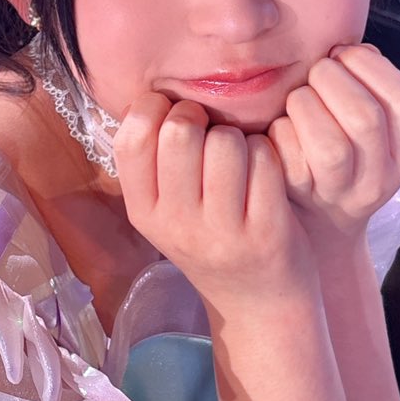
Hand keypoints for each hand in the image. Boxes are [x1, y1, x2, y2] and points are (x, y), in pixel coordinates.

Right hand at [113, 93, 316, 310]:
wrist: (259, 306)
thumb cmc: (212, 241)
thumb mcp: (167, 213)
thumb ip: (154, 163)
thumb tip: (152, 94)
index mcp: (144, 213)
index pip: (131, 137)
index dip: (156, 109)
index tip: (175, 118)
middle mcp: (176, 225)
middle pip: (180, 131)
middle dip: (201, 118)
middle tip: (212, 135)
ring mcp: (221, 232)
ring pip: (226, 141)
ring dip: (239, 137)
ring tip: (241, 159)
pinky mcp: (265, 232)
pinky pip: (264, 159)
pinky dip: (269, 153)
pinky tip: (265, 172)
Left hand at [267, 44, 399, 248]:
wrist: (311, 221)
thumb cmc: (334, 147)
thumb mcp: (362, 122)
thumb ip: (365, 84)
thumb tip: (349, 51)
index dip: (373, 67)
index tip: (344, 54)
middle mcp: (379, 177)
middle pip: (365, 118)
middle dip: (332, 79)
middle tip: (316, 73)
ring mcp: (342, 193)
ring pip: (329, 145)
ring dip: (305, 104)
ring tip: (298, 99)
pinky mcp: (302, 199)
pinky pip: (289, 157)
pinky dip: (279, 131)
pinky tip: (281, 128)